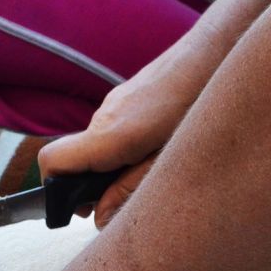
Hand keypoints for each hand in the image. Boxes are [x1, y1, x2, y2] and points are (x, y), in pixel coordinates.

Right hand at [38, 54, 208, 227]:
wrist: (218, 51)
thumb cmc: (202, 104)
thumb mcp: (172, 160)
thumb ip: (130, 190)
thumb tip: (99, 218)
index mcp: (111, 136)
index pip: (52, 162)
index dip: (58, 190)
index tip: (83, 207)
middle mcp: (104, 118)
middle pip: (74, 160)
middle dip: (92, 186)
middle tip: (129, 197)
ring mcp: (113, 105)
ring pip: (96, 147)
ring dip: (113, 167)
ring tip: (156, 169)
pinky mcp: (126, 99)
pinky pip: (112, 132)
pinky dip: (124, 148)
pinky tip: (161, 148)